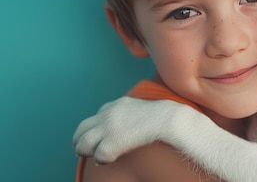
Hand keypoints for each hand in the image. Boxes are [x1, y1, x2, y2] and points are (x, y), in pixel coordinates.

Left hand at [73, 97, 189, 163]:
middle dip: (79, 140)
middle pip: (82, 129)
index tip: (92, 136)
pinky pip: (99, 155)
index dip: (90, 129)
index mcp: (113, 106)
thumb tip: (127, 126)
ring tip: (89, 156)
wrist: (166, 118)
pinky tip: (108, 160)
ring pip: (84, 143)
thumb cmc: (159, 116)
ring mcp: (108, 128)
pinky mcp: (113, 142)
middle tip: (82, 150)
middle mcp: (107, 115)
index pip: (93, 118)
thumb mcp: (138, 107)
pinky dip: (101, 159)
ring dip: (84, 151)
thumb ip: (128, 113)